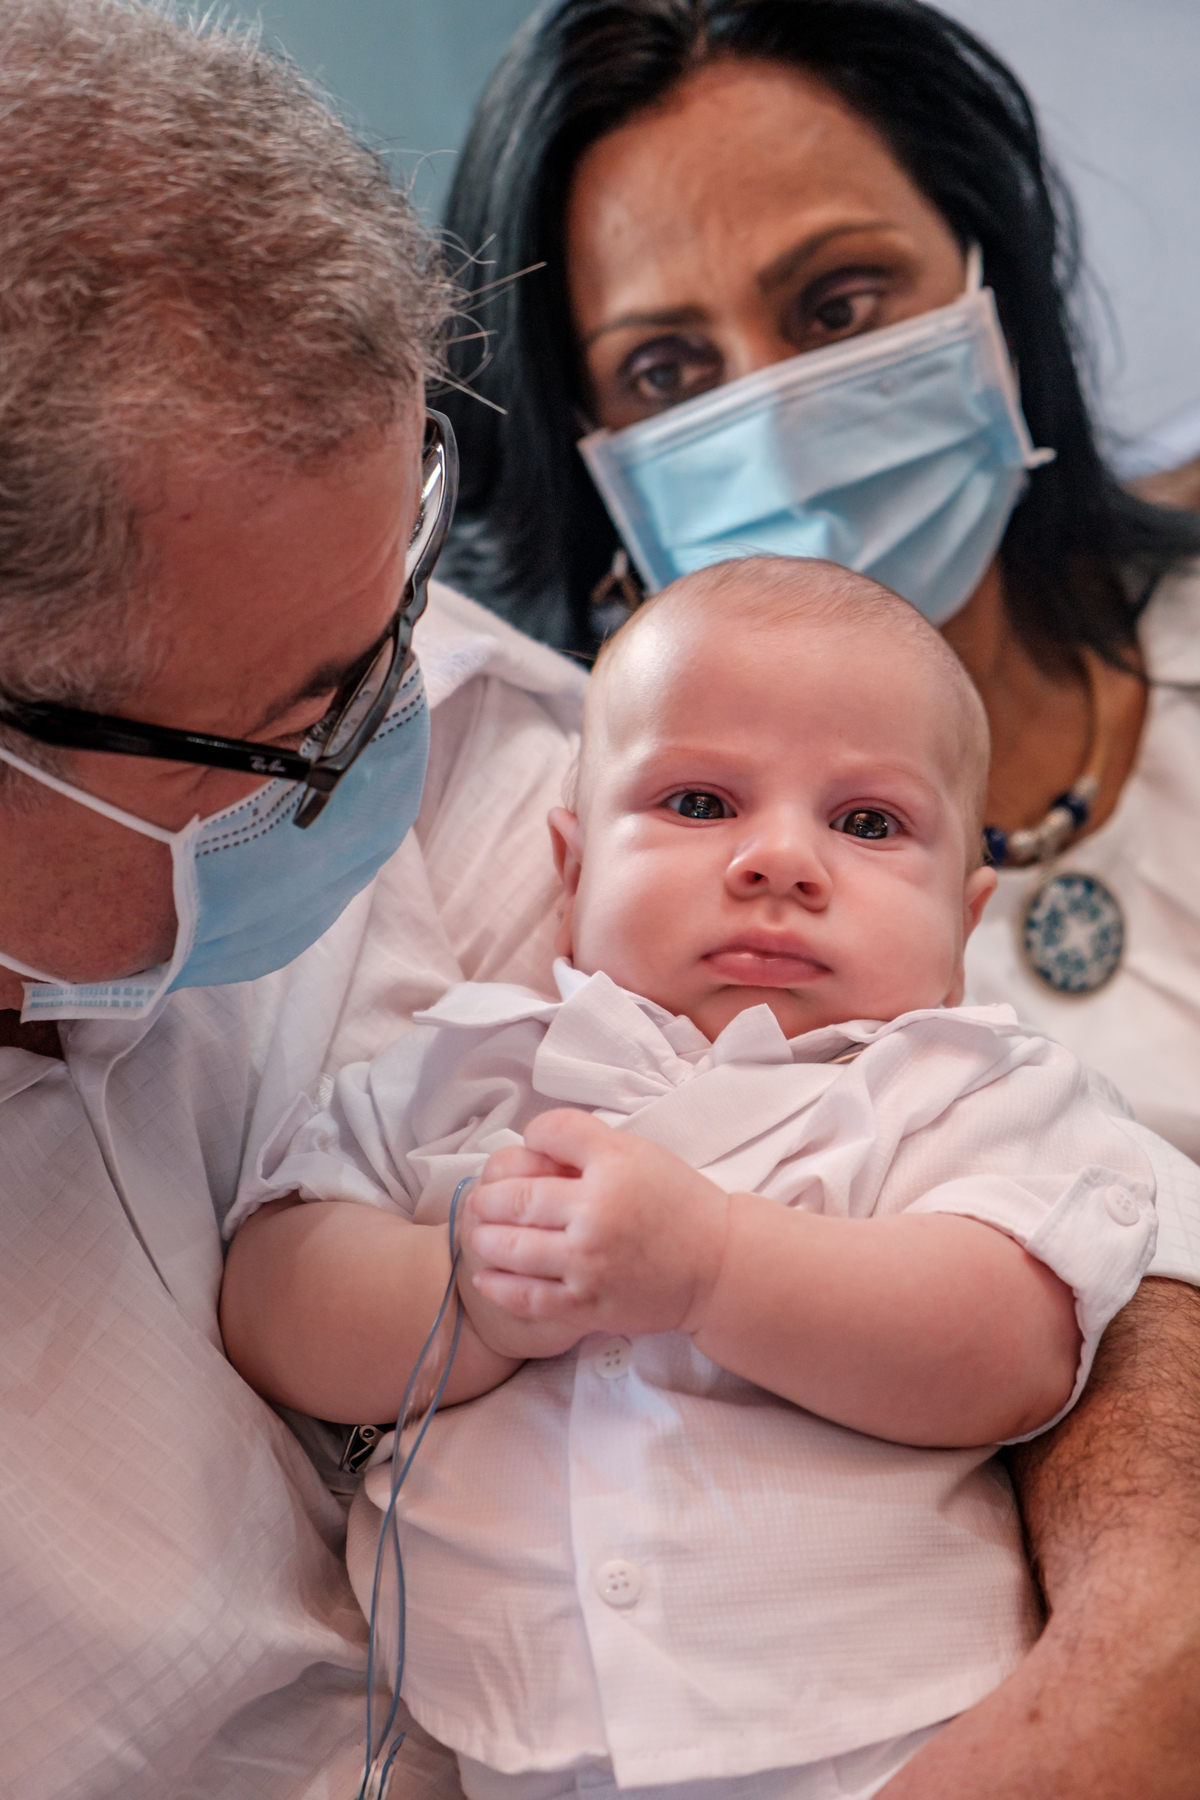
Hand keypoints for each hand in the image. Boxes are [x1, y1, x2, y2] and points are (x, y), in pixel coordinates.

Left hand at [462, 1108, 730, 1342]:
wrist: (717, 1265)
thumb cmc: (678, 1204)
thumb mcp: (641, 1154)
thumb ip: (588, 1144)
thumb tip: (533, 1142)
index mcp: (615, 1164)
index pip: (552, 1132)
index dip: (533, 1135)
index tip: (530, 1143)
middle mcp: (597, 1210)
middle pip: (517, 1196)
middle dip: (489, 1197)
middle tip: (480, 1199)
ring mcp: (589, 1261)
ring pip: (513, 1248)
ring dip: (486, 1238)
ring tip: (479, 1234)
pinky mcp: (588, 1303)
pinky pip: (528, 1297)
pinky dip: (499, 1286)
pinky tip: (485, 1277)